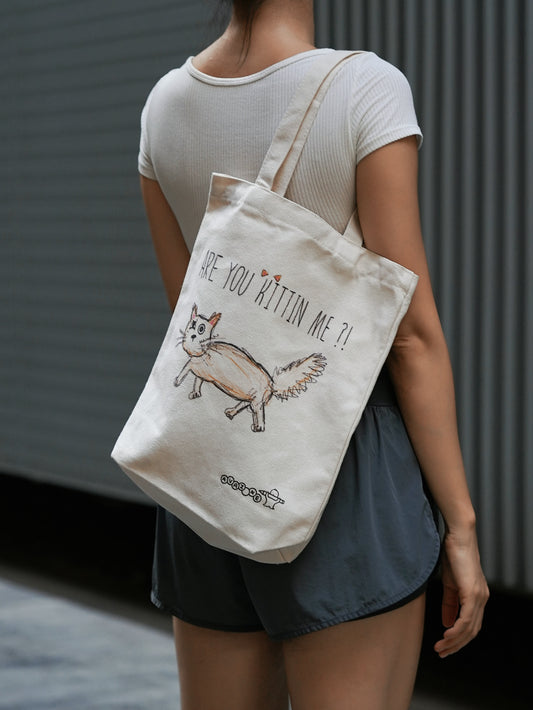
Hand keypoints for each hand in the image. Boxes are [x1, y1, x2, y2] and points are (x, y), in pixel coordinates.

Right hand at [434, 526, 488, 657]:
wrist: (458, 536)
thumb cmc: (453, 554)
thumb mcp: (449, 582)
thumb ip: (450, 603)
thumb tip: (447, 622)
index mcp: (477, 597)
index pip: (471, 625)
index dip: (458, 639)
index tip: (445, 647)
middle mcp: (482, 599)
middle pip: (472, 631)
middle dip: (456, 645)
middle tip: (441, 653)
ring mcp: (479, 596)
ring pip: (470, 628)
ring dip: (454, 641)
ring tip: (440, 647)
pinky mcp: (473, 593)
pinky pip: (467, 619)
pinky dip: (456, 630)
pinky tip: (447, 635)